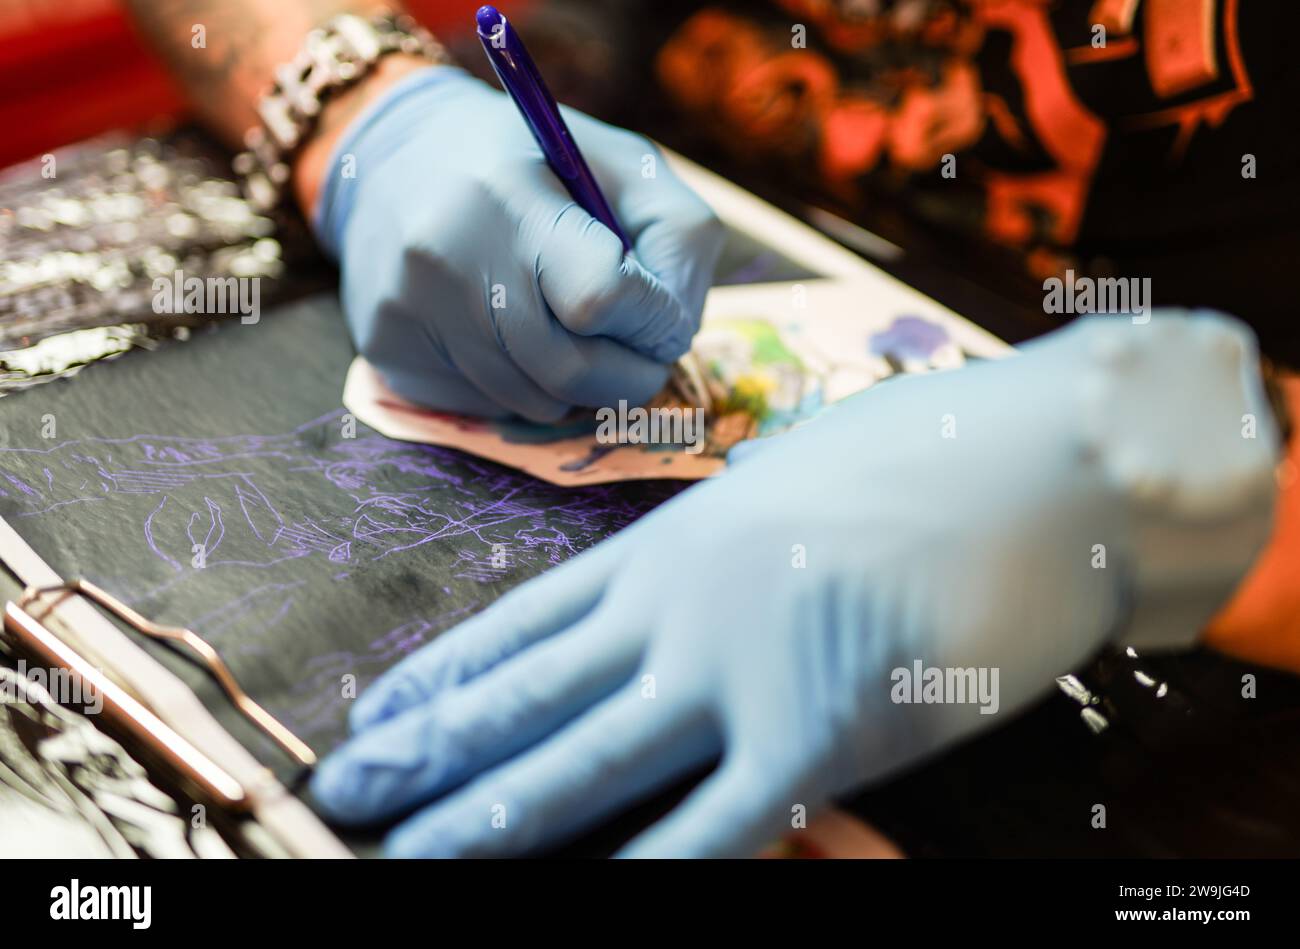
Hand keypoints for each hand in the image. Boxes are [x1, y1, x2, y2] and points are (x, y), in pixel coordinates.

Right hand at [309, 66, 723, 420]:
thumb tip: (677, 334)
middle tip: (644, 356)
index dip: (651, 320)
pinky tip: (510, 333)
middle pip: (572, 372)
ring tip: (575, 332)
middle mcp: (446, 259)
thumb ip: (677, 239)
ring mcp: (408, 312)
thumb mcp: (622, 164)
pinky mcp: (388, 351)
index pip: (601, 297)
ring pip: (536, 404)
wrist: (392, 157)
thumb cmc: (532, 163)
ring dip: (581, 387)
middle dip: (630, 375)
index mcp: (508, 197)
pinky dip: (523, 387)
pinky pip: (488, 408)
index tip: (661, 315)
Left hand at [311, 312, 1277, 855]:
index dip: (447, 670)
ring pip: (582, 759)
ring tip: (406, 850)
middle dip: (431, 748)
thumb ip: (730, 562)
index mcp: (678, 545)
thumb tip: (683, 604)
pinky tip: (578, 893)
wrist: (1044, 458)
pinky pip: (709, 824)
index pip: (529, 619)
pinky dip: (642, 868)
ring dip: (487, 815)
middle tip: (342, 787)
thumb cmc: (932, 459)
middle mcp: (682, 607)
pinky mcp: (817, 734)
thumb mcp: (799, 492)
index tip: (380, 707)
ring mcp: (738, 669)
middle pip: (528, 692)